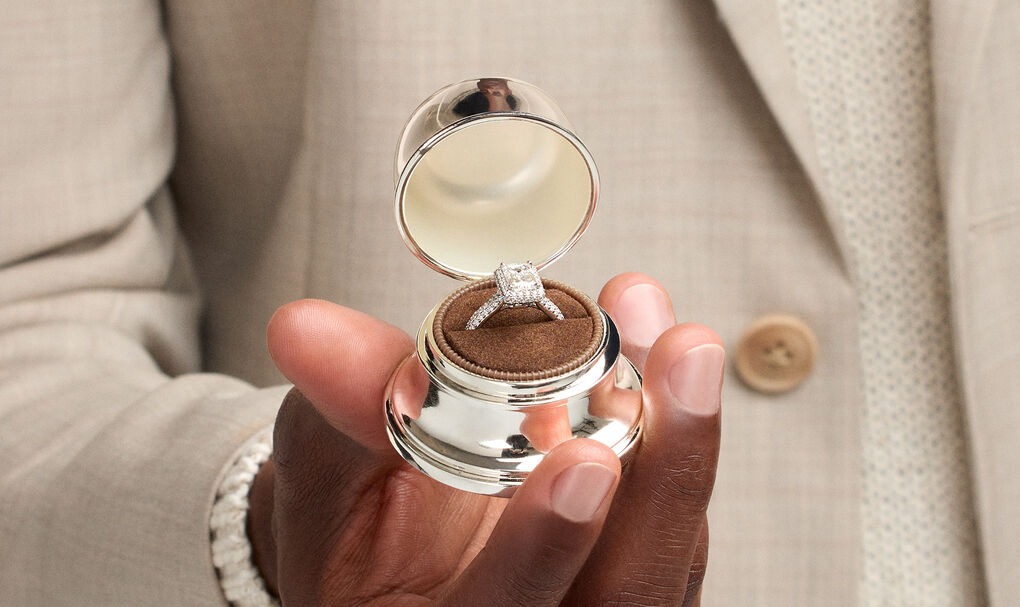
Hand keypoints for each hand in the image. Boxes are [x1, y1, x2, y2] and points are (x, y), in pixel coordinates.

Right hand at [249, 273, 722, 605]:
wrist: (399, 553)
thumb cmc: (354, 526)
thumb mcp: (327, 474)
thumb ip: (342, 409)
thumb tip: (306, 327)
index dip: (544, 546)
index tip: (583, 460)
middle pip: (631, 591)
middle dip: (668, 470)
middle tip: (683, 355)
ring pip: (669, 550)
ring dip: (681, 434)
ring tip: (674, 334)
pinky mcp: (639, 572)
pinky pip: (678, 517)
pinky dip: (678, 435)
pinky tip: (666, 355)